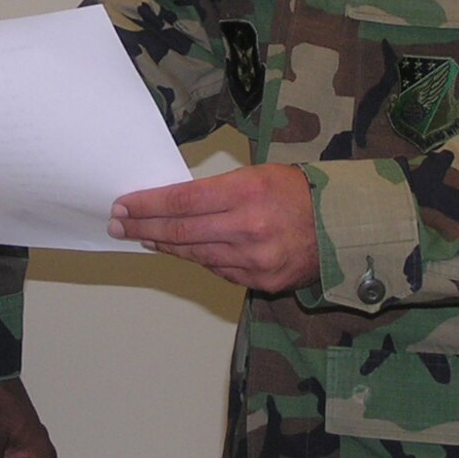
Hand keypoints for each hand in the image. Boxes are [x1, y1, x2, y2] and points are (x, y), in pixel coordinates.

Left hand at [109, 163, 318, 293]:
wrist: (341, 227)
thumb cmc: (297, 193)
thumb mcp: (257, 175)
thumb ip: (216, 192)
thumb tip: (172, 202)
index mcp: (247, 193)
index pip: (182, 201)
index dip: (147, 205)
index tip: (123, 205)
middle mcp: (248, 229)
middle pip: (181, 231)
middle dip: (143, 227)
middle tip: (117, 225)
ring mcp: (254, 260)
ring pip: (195, 254)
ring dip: (164, 245)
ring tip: (144, 236)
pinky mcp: (260, 282)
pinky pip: (218, 270)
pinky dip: (197, 259)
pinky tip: (180, 249)